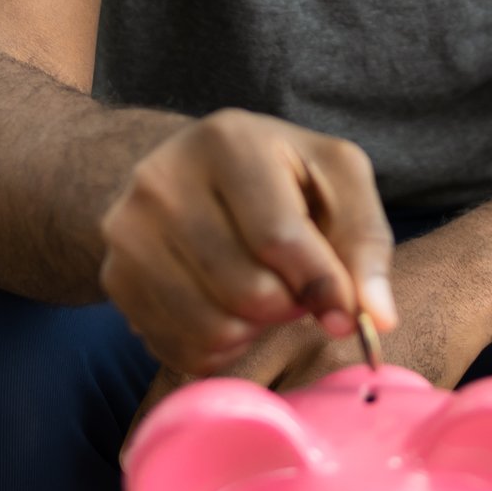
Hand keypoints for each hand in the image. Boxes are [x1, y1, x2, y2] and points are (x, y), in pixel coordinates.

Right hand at [99, 110, 397, 387]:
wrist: (185, 174)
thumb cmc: (281, 178)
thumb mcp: (337, 182)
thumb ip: (366, 244)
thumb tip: (377, 320)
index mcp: (228, 141)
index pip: (280, 238)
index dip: (324, 286)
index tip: (348, 313)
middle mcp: (162, 181)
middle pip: (248, 291)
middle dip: (289, 305)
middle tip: (295, 287)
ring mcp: (127, 231)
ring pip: (214, 328)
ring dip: (256, 330)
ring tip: (262, 293)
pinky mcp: (114, 277)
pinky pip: (182, 348)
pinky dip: (220, 347)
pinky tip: (227, 310)